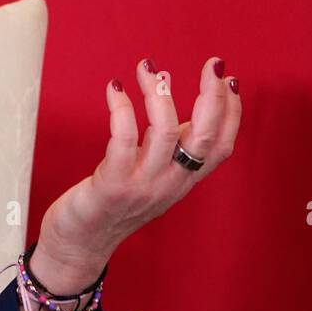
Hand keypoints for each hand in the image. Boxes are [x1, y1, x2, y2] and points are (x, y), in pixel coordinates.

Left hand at [30, 56, 241, 294]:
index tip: (229, 78)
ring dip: (158, 92)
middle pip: (204, 138)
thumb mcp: (151, 177)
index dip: (232, 112)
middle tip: (210, 64)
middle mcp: (169, 185)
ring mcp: (142, 186)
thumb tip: (181, 105)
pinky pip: (123, 139)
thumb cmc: (113, 203)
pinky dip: (122, 109)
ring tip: (147, 68)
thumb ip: (170, 149)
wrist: (79, 246)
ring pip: (164, 132)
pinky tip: (115, 89)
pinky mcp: (111, 186)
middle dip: (213, 96)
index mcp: (182, 182)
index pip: (221, 147)